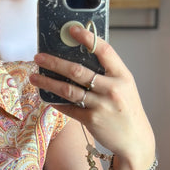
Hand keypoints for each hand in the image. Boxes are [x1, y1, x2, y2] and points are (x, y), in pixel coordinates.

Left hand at [32, 24, 155, 169]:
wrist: (135, 140)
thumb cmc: (126, 109)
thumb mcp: (125, 87)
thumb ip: (107, 73)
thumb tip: (80, 57)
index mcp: (122, 76)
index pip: (104, 50)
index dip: (87, 38)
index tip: (71, 29)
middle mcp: (112, 88)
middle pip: (77, 71)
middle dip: (54, 62)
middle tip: (39, 57)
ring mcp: (101, 105)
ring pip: (68, 90)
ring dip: (48, 82)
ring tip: (34, 77)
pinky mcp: (91, 120)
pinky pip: (69, 108)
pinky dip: (56, 102)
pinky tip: (46, 96)